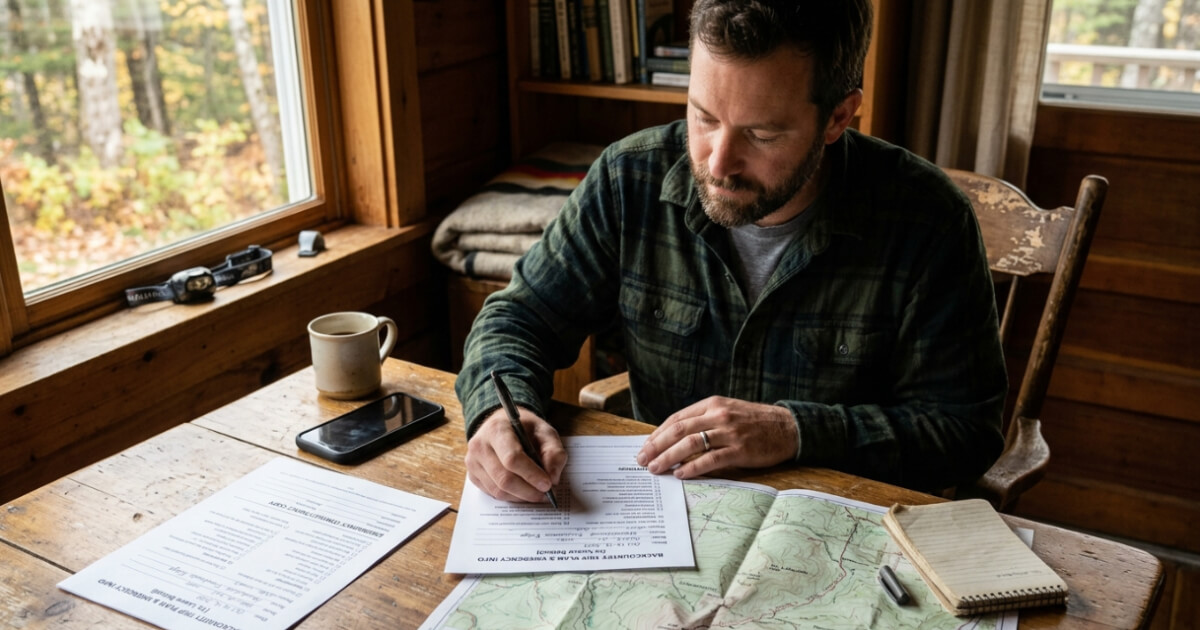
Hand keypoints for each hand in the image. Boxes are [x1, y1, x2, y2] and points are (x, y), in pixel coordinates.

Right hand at [465, 407, 566, 502]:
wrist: (503, 425)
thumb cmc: (525, 429)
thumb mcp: (545, 432)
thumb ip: (554, 453)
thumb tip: (552, 478)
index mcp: (497, 429)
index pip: (512, 458)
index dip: (531, 474)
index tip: (548, 484)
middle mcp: (479, 445)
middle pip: (504, 478)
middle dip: (528, 491)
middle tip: (546, 495)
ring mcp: (472, 462)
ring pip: (498, 490)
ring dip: (521, 497)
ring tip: (538, 494)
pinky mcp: (473, 475)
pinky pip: (493, 494)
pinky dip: (512, 497)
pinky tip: (523, 491)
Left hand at [635, 396, 797, 478]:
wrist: (788, 427)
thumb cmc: (755, 422)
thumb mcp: (728, 411)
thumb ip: (704, 420)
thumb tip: (676, 439)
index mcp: (712, 404)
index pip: (676, 418)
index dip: (658, 433)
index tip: (645, 447)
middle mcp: (718, 415)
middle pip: (679, 430)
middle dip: (656, 446)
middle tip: (642, 459)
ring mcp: (729, 432)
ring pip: (690, 444)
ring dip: (669, 457)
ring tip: (656, 468)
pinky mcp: (740, 450)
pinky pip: (710, 459)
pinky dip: (692, 467)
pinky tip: (680, 474)